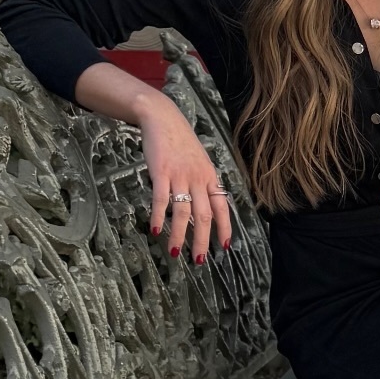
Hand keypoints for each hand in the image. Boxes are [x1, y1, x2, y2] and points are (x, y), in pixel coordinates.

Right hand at [138, 98, 233, 263]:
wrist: (163, 118)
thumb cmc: (181, 143)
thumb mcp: (200, 162)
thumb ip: (203, 183)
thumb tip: (206, 206)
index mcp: (210, 177)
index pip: (222, 207)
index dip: (224, 228)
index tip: (224, 247)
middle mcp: (198, 179)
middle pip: (204, 215)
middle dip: (202, 240)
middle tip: (199, 260)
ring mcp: (180, 176)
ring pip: (183, 212)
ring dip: (179, 235)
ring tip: (175, 252)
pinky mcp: (161, 172)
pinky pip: (161, 199)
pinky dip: (158, 216)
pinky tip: (155, 229)